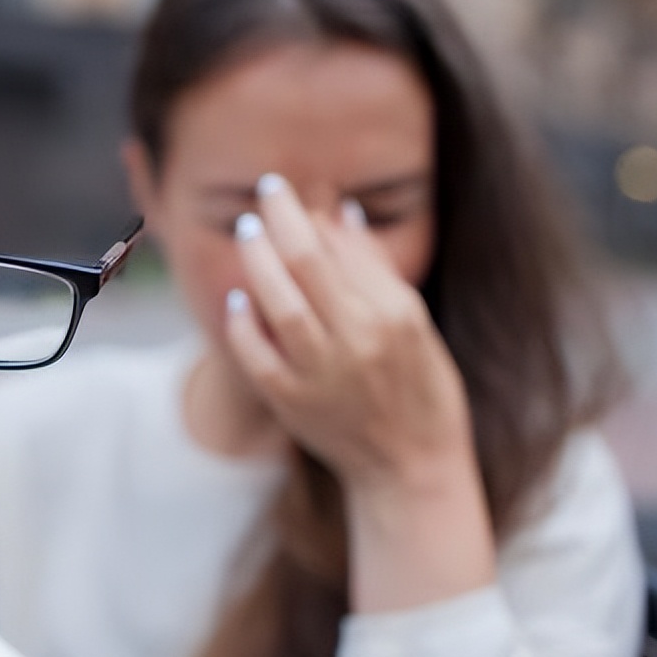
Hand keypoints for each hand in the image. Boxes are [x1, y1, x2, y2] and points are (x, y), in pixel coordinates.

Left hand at [224, 172, 468, 486]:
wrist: (411, 465)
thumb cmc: (418, 385)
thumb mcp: (413, 321)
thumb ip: (373, 268)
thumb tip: (338, 211)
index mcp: (393, 316)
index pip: (337, 250)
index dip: (302, 214)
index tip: (282, 191)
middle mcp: (360, 341)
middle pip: (306, 266)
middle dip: (278, 222)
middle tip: (262, 194)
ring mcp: (324, 376)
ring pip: (280, 306)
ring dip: (257, 262)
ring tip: (248, 231)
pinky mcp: (294, 404)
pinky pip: (258, 357)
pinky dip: (243, 325)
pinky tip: (237, 299)